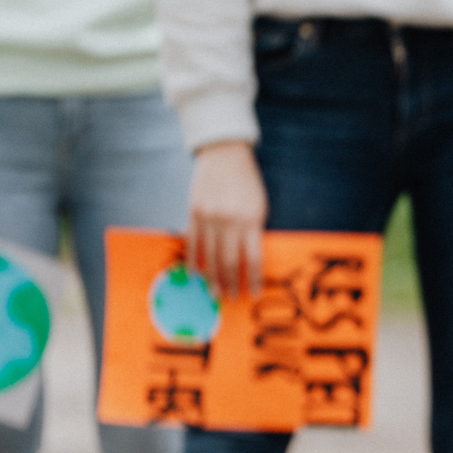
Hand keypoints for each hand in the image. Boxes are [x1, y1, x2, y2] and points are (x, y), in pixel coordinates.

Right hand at [187, 141, 267, 297]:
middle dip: (230, 283)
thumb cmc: (247, 182)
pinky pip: (192, 242)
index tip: (254, 294)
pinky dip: (194, 259)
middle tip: (230, 297)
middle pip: (229, 261)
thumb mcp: (260, 206)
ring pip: (209, 256)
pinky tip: (196, 272)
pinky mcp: (193, 212)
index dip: (254, 280)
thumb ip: (254, 231)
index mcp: (251, 220)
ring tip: (214, 291)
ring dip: (212, 277)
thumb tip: (250, 261)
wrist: (224, 154)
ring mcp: (209, 217)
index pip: (253, 259)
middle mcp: (229, 221)